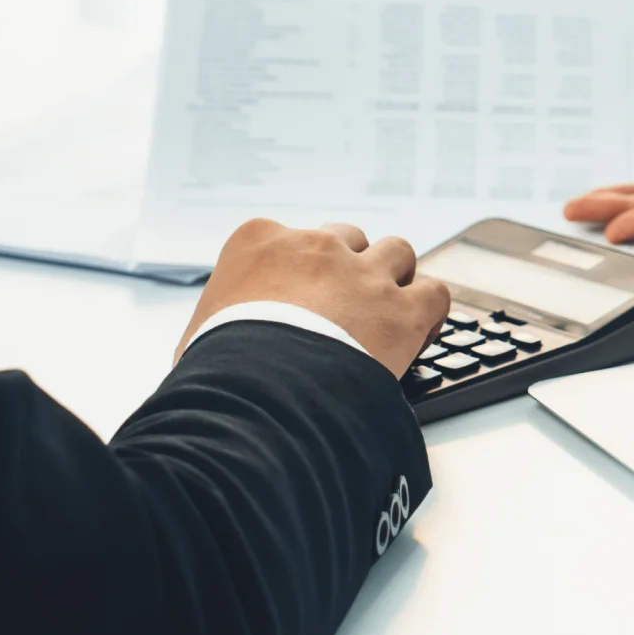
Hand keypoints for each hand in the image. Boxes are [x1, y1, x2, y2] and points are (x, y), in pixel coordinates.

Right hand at [177, 220, 449, 376]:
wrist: (255, 396)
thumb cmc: (216, 371)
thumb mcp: (199, 330)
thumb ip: (221, 318)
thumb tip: (215, 347)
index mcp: (259, 240)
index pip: (290, 239)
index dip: (301, 270)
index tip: (302, 298)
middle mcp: (315, 246)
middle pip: (348, 239)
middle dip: (350, 268)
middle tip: (347, 307)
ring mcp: (362, 274)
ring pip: (397, 253)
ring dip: (395, 279)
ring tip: (388, 313)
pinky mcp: (401, 310)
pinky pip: (434, 292)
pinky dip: (431, 311)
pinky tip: (422, 331)